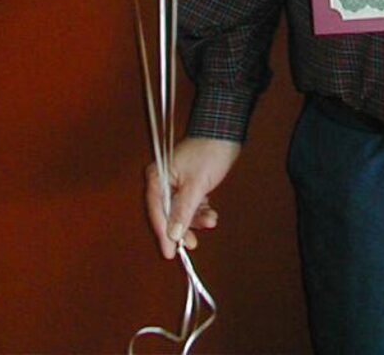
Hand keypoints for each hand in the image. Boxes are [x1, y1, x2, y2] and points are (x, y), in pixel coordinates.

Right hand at [145, 136, 241, 259]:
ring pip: (182, 211)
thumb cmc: (209, 151)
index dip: (163, 233)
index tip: (169, 252)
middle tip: (192, 243)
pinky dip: (201, 212)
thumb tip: (173, 234)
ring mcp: (177, 183)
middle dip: (182, 227)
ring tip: (211, 221)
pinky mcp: (190, 184)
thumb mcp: (196, 184)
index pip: (156, 210)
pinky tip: (211, 215)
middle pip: (168, 213)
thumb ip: (183, 210)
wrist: (226, 132)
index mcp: (158, 176)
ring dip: (196, 219)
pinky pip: (191, 205)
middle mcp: (164, 181)